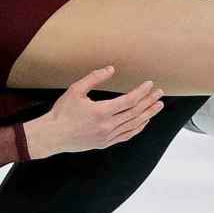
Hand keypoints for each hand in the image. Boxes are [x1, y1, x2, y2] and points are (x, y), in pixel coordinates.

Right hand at [24, 67, 164, 158]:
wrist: (54, 135)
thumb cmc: (62, 112)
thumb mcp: (75, 89)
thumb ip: (94, 78)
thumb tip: (111, 69)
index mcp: (102, 111)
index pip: (129, 100)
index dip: (141, 92)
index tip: (149, 84)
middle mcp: (108, 125)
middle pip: (135, 112)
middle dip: (149, 102)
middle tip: (159, 93)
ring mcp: (108, 136)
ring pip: (134, 125)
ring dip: (148, 115)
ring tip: (158, 106)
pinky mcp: (105, 143)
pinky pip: (127, 135)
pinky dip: (138, 128)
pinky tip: (144, 122)